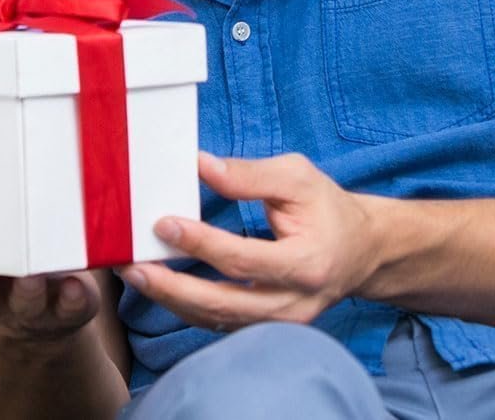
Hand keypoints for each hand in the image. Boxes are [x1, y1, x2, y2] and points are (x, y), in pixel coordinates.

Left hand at [117, 152, 376, 330]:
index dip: (200, 243)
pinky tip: (163, 286)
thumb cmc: (327, 208)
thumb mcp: (297, 177)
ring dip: (173, 300)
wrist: (361, 251)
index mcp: (306, 264)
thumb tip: (199, 166)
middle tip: (133, 266)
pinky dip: (189, 306)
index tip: (164, 223)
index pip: (243, 260)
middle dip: (173, 288)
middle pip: (223, 304)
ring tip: (137, 274)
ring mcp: (282, 324)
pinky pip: (223, 323)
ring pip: (219, 320)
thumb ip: (249, 175)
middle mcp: (293, 304)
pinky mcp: (269, 329)